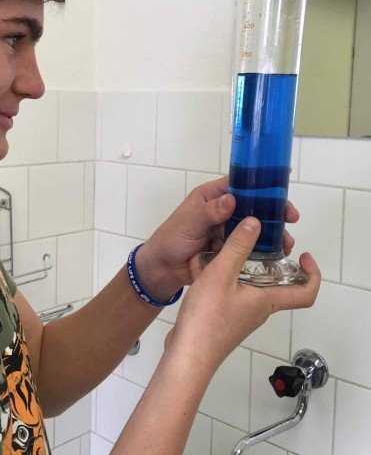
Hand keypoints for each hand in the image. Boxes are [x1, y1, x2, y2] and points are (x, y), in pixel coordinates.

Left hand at [135, 176, 298, 300]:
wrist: (163, 270)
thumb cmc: (171, 240)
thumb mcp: (188, 223)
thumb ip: (209, 212)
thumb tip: (231, 200)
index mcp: (212, 197)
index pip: (240, 184)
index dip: (261, 184)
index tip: (281, 187)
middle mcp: (223, 211)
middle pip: (254, 206)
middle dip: (274, 211)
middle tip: (292, 218)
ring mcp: (228, 231)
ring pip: (256, 228)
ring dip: (273, 233)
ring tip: (287, 243)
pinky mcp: (231, 250)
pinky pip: (251, 247)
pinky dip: (265, 250)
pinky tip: (278, 255)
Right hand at [167, 217, 320, 371]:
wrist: (187, 354)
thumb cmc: (207, 317)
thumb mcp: (221, 274)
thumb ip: (237, 247)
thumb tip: (255, 223)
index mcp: (267, 300)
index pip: (306, 293)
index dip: (312, 274)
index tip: (303, 255)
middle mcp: (259, 308)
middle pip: (276, 284)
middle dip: (270, 259)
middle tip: (258, 239)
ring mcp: (241, 314)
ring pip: (250, 285)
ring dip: (242, 265)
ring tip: (225, 246)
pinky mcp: (224, 317)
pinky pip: (231, 291)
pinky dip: (223, 275)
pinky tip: (204, 265)